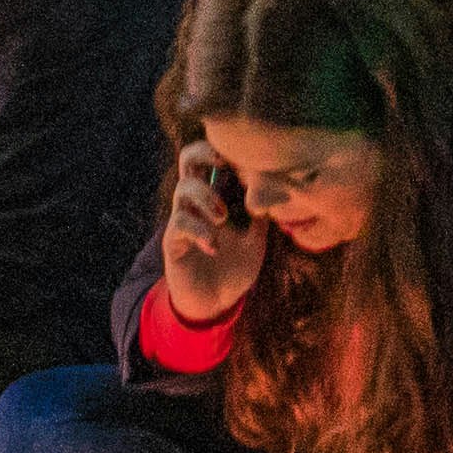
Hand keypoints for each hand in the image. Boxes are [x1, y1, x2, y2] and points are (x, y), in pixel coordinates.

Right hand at [156, 143, 265, 327]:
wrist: (215, 304)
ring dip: (206, 197)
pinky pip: (179, 223)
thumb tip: (279, 190)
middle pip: (188, 159)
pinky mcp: (173, 242)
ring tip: (223, 218)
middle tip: (224, 162)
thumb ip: (263, 215)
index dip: (226, 149)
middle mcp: (196, 202)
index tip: (248, 154)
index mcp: (216, 195)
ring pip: (184, 187)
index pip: (214, 159)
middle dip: (204, 153)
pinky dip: (199, 231)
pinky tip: (214, 246)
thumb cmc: (235, 266)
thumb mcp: (257, 239)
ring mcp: (183, 219)